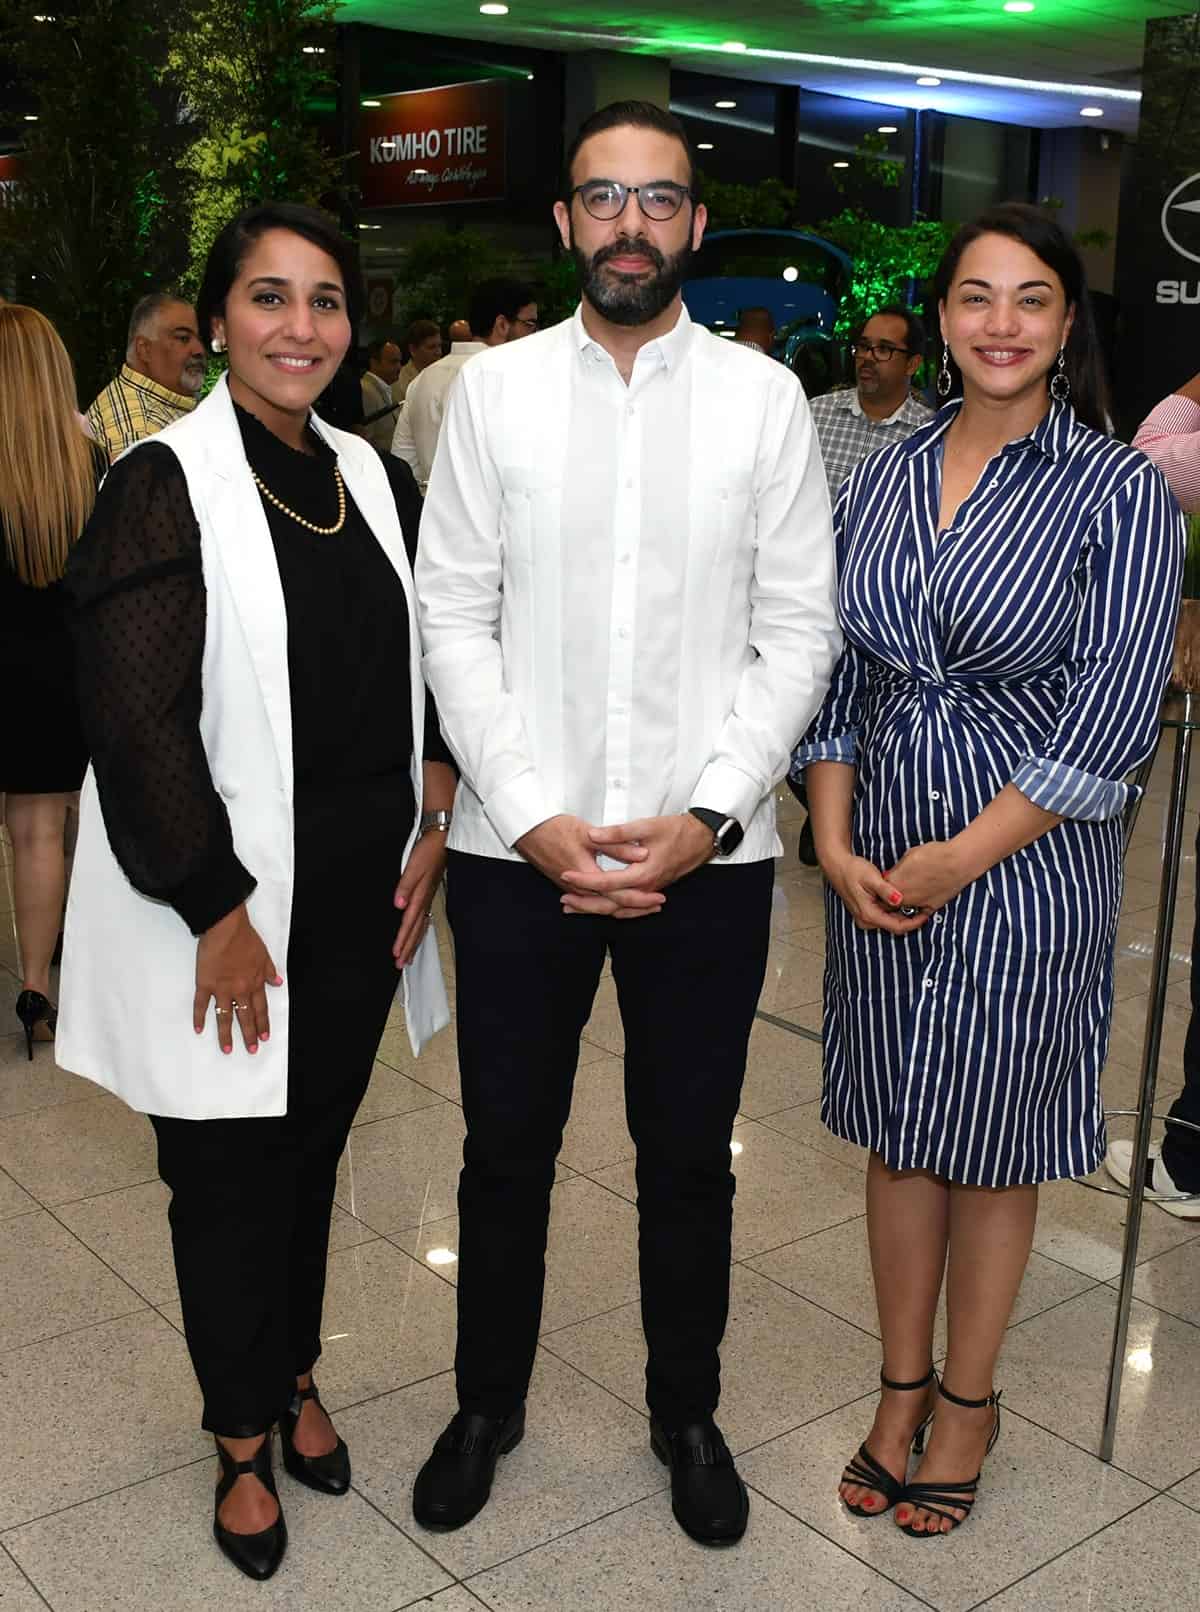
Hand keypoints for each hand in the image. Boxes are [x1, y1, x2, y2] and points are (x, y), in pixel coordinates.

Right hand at [194, 905, 281, 1054]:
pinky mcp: (205, 984)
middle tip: (251, 1050)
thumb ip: (270, 971)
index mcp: (255, 982)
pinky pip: (201, 1005)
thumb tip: (278, 983)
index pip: (260, 1008)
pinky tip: (199, 1029)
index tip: (264, 1037)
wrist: (226, 928)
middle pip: (245, 1017)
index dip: (263, 1023)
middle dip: (249, 1035)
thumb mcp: (264, 954)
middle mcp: (240, 989)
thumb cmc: (245, 938)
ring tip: (228, 1049)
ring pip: (225, 1016)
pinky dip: (199, 1017)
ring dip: (226, 1034)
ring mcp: (221, 988)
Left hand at [393, 830, 448, 967]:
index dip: (403, 940)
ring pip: (421, 926)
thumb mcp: (414, 866)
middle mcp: (425, 899)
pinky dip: (420, 929)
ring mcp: (428, 897)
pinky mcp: (429, 892)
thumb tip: (398, 904)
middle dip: (408, 947)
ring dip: (414, 941)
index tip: (397, 954)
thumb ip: (406, 886)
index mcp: (421, 895)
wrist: (441, 838)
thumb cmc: (428, 851)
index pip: (410, 923)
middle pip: (416, 929)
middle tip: (400, 964)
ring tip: (407, 956)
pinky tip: (418, 933)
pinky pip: (424, 917)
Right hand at [515, 813, 661, 918]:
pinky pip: (592, 902)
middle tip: (657, 906)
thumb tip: (643, 853)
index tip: (658, 897)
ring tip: (644, 908)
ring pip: (601, 907)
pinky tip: (618, 906)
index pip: (618, 895)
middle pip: (612, 907)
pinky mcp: (568, 887)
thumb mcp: (588, 833)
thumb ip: (617, 845)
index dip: (641, 898)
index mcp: (586, 875)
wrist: (528, 830)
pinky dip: (608, 905)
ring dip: (623, 908)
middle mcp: (578, 888)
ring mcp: (571, 890)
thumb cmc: (555, 828)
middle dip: (636, 908)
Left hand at [556, 814, 712, 915]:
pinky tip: (600, 908)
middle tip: (563, 901)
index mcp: (642, 874)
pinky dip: (612, 910)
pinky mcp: (651, 891)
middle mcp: (645, 888)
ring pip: (619, 909)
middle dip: (585, 904)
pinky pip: (629, 908)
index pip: (606, 882)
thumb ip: (617, 833)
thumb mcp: (645, 826)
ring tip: (574, 908)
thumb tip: (592, 835)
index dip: (583, 879)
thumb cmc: (676, 831)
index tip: (565, 873)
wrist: (700, 839)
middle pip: (610, 904)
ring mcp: (649, 892)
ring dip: (596, 909)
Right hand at [822, 851, 927, 934]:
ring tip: (917, 904)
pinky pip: (885, 916)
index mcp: (869, 914)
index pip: (897, 927)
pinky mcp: (866, 912)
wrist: (837, 866)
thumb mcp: (871, 877)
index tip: (926, 915)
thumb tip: (898, 900)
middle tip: (926, 908)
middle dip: (911, 920)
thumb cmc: (853, 870)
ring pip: (890, 922)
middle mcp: (866, 920)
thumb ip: (885, 890)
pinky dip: (896, 911)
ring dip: (904, 915)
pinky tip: (904, 901)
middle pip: (894, 927)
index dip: (914, 923)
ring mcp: (865, 917)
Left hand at [884, 841, 969, 912]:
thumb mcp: (908, 856)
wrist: (957, 862)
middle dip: (888, 899)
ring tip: (910, 893)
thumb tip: (895, 873)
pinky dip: (919, 908)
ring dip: (903, 904)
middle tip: (894, 892)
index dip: (880, 888)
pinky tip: (922, 899)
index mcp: (893, 882)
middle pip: (888, 903)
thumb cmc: (933, 854)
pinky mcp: (931, 908)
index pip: (878, 891)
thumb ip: (898, 869)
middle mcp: (902, 897)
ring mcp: (917, 904)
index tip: (884, 885)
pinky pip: (920, 912)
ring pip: (903, 909)